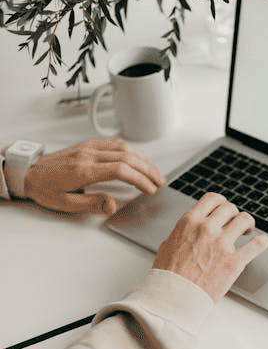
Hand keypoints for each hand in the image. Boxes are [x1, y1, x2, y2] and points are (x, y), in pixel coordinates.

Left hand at [24, 138, 165, 214]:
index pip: (121, 170)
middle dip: (147, 169)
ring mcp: (89, 148)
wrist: (28, 172)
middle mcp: (88, 155)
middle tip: (160, 181)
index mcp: (84, 170)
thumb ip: (92, 204)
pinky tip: (138, 159)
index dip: (140, 179)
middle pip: (127, 157)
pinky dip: (132, 151)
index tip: (150, 189)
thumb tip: (113, 205)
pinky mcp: (88, 145)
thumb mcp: (66, 203)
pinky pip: (115, 144)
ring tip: (154, 171)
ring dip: (143, 159)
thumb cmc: (45, 188)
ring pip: (124, 147)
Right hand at [153, 192, 267, 301]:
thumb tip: (188, 232)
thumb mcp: (168, 245)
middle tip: (235, 224)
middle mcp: (207, 229)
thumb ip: (182, 234)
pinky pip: (257, 244)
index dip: (222, 203)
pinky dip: (262, 242)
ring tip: (247, 232)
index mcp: (190, 222)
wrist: (173, 298)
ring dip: (248, 224)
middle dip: (234, 215)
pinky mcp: (234, 262)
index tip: (225, 210)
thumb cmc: (167, 276)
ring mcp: (222, 244)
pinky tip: (261, 243)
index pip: (212, 199)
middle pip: (230, 208)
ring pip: (245, 220)